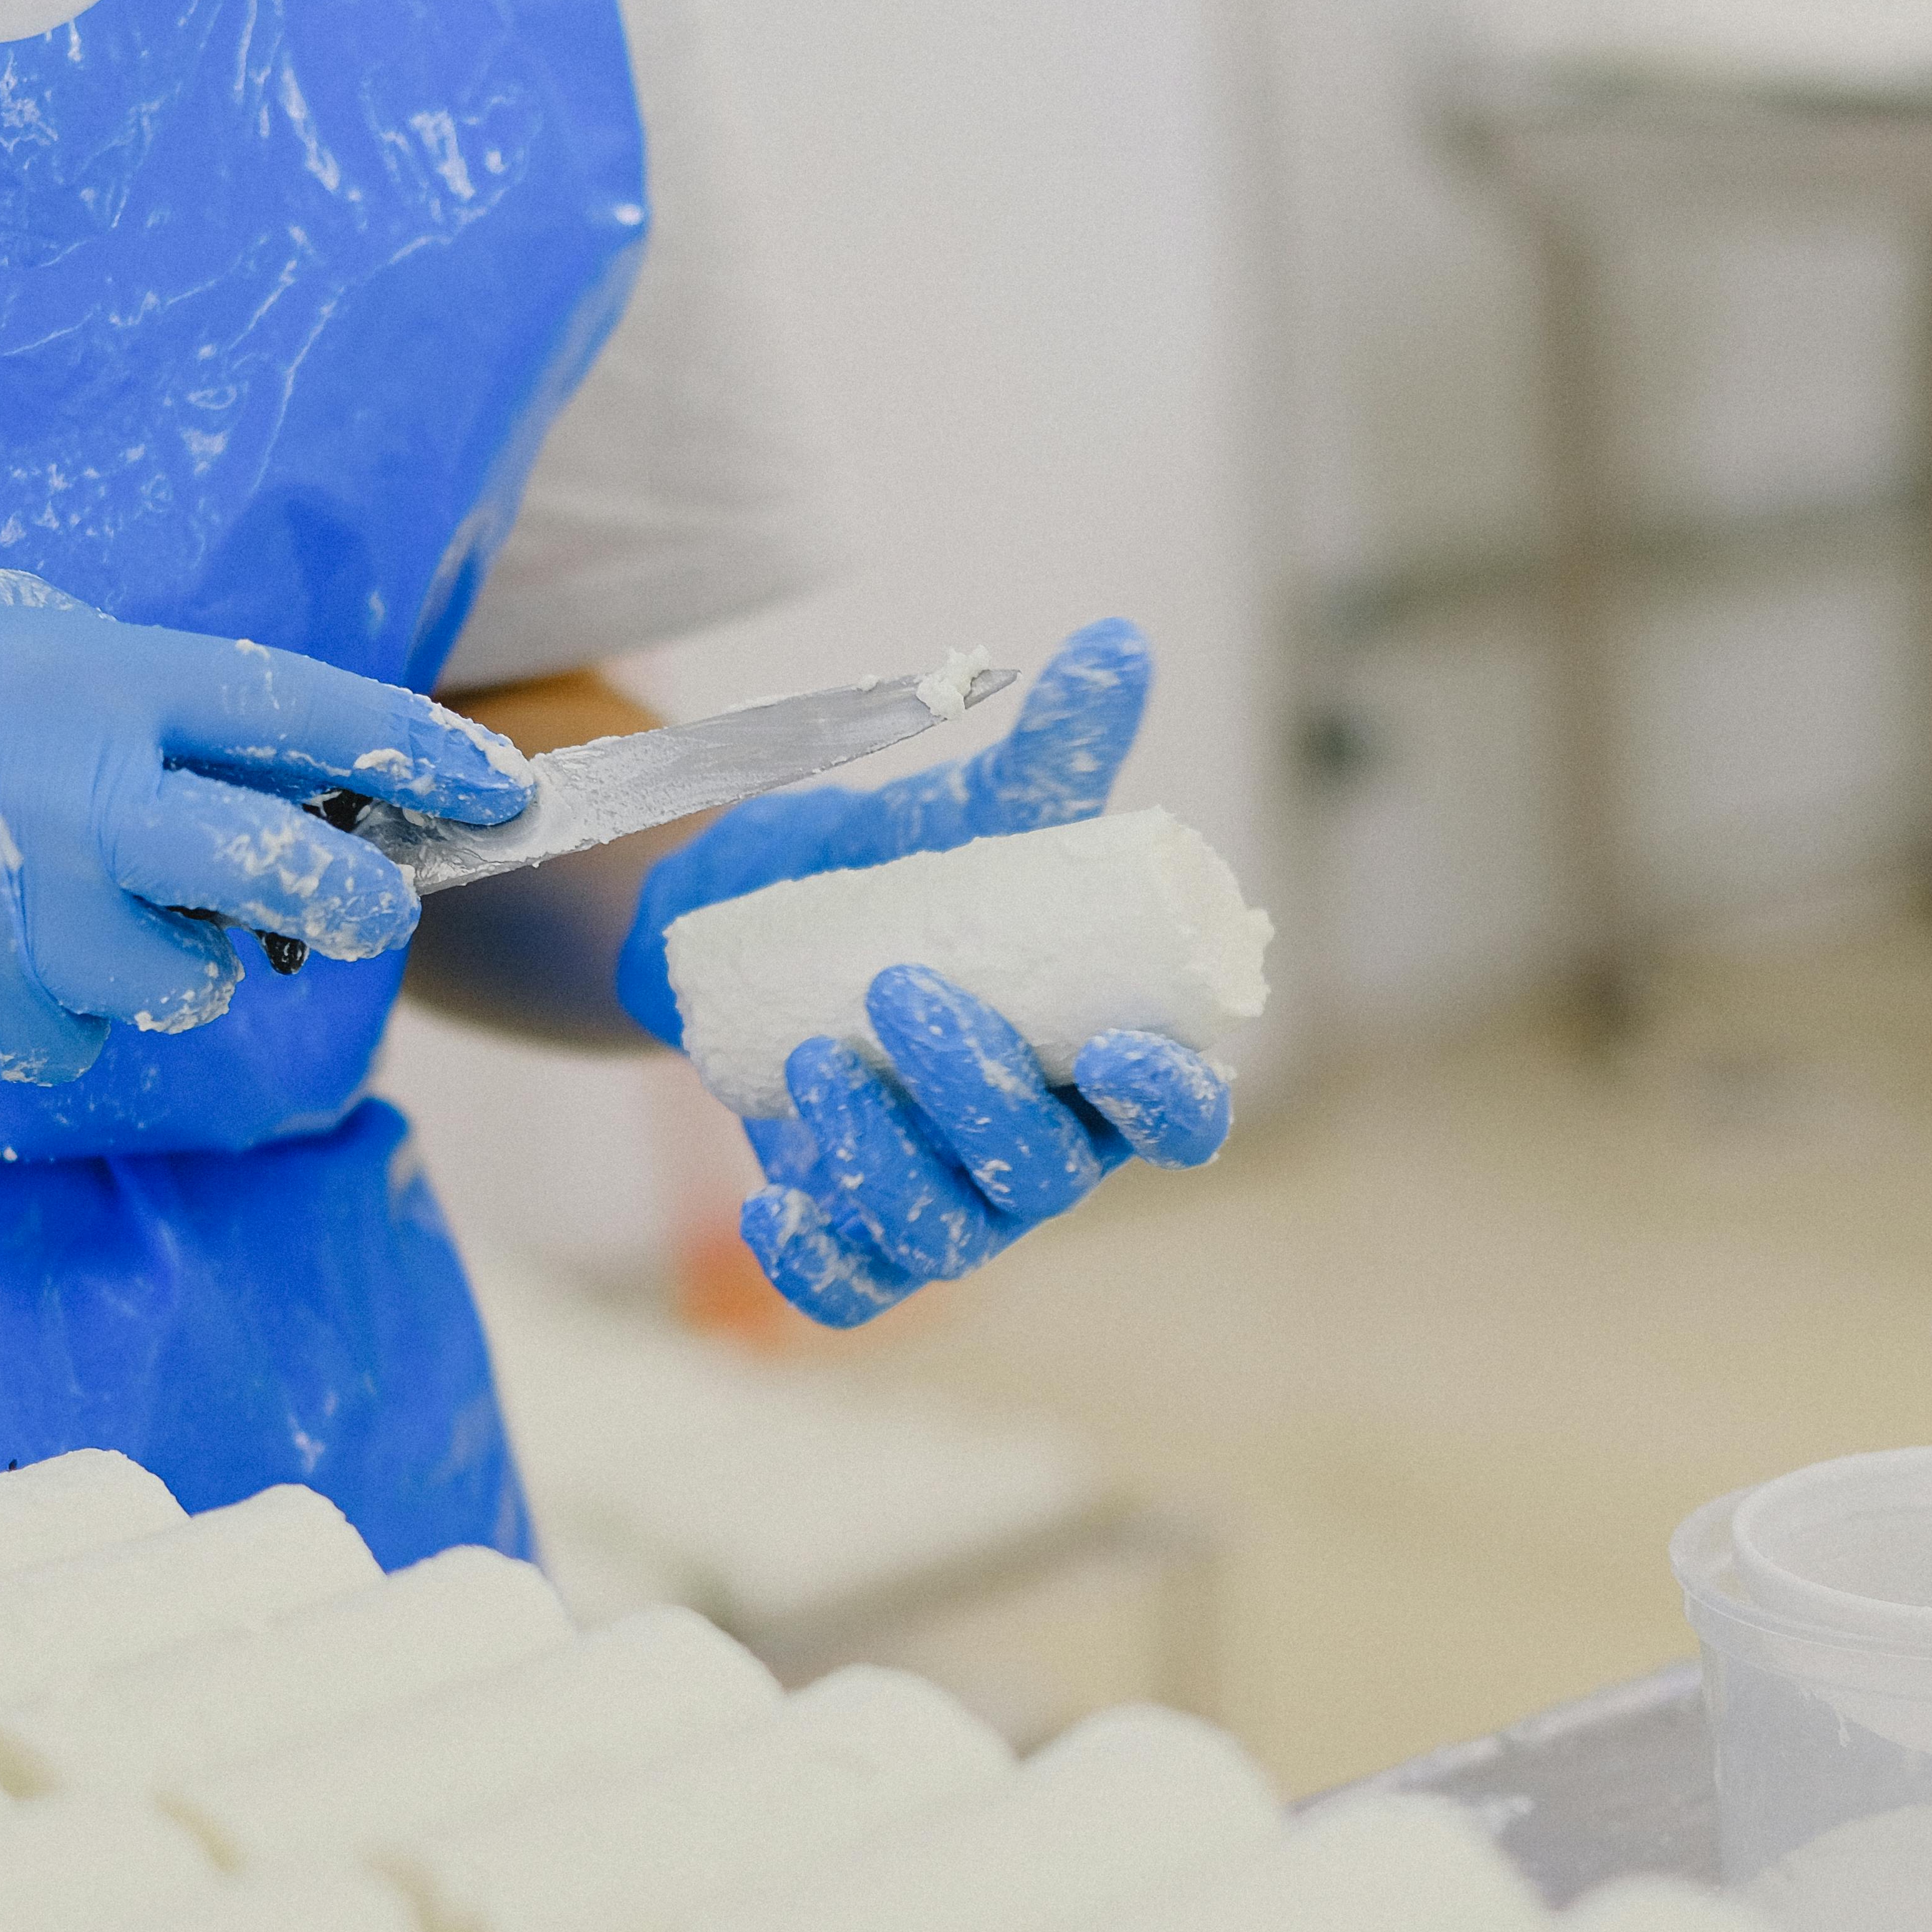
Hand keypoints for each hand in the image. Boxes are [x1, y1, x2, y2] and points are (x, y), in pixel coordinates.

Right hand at [0, 568, 526, 1082]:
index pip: (301, 713)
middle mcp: (67, 794)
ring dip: (165, 965)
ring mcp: (10, 914)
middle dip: (356, 901)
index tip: (503, 789)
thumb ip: (114, 681)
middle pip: (286, 871)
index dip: (420, 754)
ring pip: (180, 986)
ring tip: (73, 908)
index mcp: (84, 675)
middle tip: (363, 908)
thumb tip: (247, 750)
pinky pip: (69, 1041)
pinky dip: (50, 1013)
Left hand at [616, 619, 1232, 1324]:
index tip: (1114, 1050)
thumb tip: (1115, 643)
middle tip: (900, 991)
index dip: (1164, 1103)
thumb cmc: (901, 880)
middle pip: (1049, 1172)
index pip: (1178, 1119)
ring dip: (888, 1160)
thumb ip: (1053, 753)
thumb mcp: (971, 818)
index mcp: (1107, 1068)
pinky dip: (816, 1261)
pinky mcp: (857, 1236)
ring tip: (821, 1062)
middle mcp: (1047, 1154)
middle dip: (979, 1094)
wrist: (753, 932)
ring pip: (947, 1232)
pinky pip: (849, 1288)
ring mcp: (954, 1206)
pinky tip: (774, 1205)